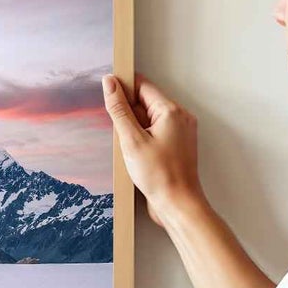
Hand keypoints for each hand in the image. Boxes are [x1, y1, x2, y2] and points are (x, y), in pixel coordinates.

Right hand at [101, 72, 205, 228]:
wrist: (178, 204)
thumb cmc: (159, 175)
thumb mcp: (131, 140)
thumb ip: (119, 109)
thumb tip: (110, 83)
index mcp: (171, 111)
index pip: (143, 86)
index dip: (124, 87)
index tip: (108, 92)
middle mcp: (180, 118)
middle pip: (146, 103)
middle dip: (128, 113)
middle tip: (120, 133)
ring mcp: (180, 132)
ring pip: (150, 119)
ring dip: (134, 128)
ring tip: (130, 149)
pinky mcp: (177, 146)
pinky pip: (156, 133)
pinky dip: (143, 139)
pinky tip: (137, 155)